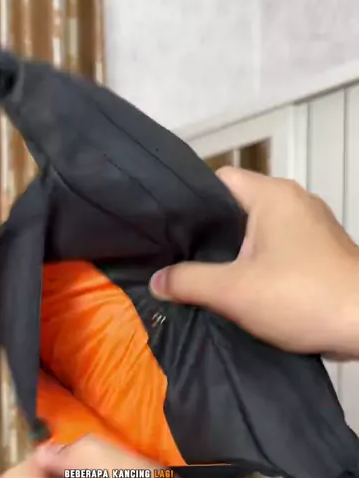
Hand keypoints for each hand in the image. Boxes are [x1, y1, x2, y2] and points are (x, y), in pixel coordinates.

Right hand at [150, 167, 358, 356]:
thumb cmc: (302, 297)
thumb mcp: (233, 291)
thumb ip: (188, 282)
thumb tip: (157, 282)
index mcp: (272, 195)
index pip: (219, 180)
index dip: (191, 204)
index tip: (169, 232)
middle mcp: (294, 202)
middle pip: (236, 209)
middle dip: (209, 236)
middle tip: (177, 261)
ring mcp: (312, 228)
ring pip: (258, 234)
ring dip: (234, 256)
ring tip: (202, 279)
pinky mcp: (321, 254)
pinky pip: (278, 252)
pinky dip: (258, 268)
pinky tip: (240, 293)